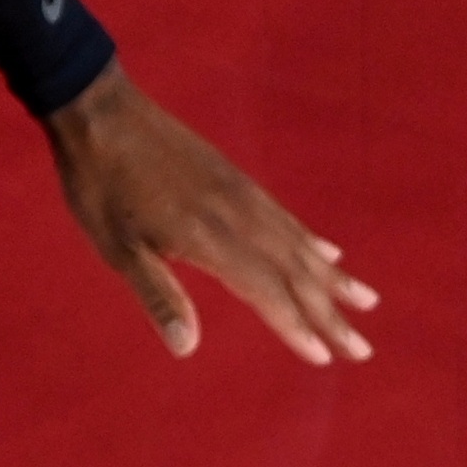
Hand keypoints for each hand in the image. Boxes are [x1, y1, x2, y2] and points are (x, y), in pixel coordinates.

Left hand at [43, 63, 377, 366]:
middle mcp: (236, 214)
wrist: (101, 110)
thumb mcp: (115, 247)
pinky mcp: (234, 177)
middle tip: (363, 348)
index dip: (296, 325)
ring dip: (332, 277)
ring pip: (297, 242)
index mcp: (208, 236)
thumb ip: (157, 295)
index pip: (266, 290)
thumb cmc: (100, 185)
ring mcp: (240, 192)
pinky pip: (284, 216)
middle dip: (330, 312)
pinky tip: (327, 252)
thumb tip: (187, 348)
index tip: (327, 357)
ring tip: (366, 299)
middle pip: (294, 271)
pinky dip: (310, 240)